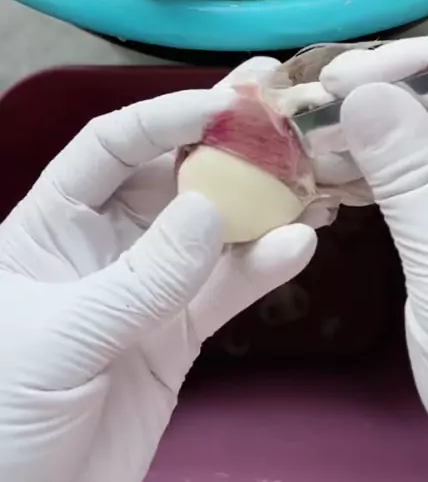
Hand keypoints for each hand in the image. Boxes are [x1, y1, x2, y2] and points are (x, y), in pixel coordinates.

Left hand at [0, 58, 316, 481]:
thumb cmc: (2, 413)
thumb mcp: (62, 337)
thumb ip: (140, 277)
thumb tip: (211, 207)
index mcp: (53, 223)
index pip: (110, 146)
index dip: (163, 116)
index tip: (220, 104)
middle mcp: (105, 242)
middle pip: (169, 174)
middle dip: (222, 140)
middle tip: (277, 102)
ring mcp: (147, 287)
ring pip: (211, 229)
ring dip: (258, 199)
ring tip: (309, 167)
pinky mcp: (178, 333)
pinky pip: (226, 290)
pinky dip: (263, 267)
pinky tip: (298, 245)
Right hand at [321, 37, 427, 479]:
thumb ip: (416, 179)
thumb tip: (364, 93)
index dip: (426, 63)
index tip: (354, 74)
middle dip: (387, 91)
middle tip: (316, 99)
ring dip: (371, 128)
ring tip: (310, 132)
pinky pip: (418, 174)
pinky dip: (374, 168)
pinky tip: (330, 168)